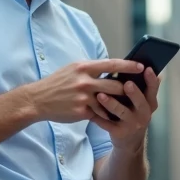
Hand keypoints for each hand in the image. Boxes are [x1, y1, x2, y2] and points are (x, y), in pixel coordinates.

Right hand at [24, 59, 143, 123]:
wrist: (37, 100)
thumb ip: (91, 69)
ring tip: (128, 104)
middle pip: (115, 85)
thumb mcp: (73, 69)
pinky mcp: (81, 111)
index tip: (142, 66)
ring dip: (119, 104)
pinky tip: (111, 116)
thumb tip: (111, 68)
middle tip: (138, 90)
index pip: (112, 64)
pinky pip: (100, 114)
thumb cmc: (57, 83)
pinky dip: (106, 114)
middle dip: (128, 89)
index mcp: (84, 67)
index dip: (129, 65)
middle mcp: (85, 81)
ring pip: (110, 101)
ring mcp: (83, 97)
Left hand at [95, 67, 160, 147]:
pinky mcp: (119, 133)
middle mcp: (144, 114)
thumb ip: (140, 87)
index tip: (147, 69)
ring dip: (111, 104)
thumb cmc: (132, 114)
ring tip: (100, 95)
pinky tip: (90, 111)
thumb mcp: (140, 103)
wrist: (129, 142)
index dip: (151, 80)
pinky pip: (108, 124)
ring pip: (122, 112)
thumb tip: (140, 65)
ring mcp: (132, 124)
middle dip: (134, 93)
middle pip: (140, 102)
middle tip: (127, 84)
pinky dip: (99, 117)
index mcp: (149, 103)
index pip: (153, 90)